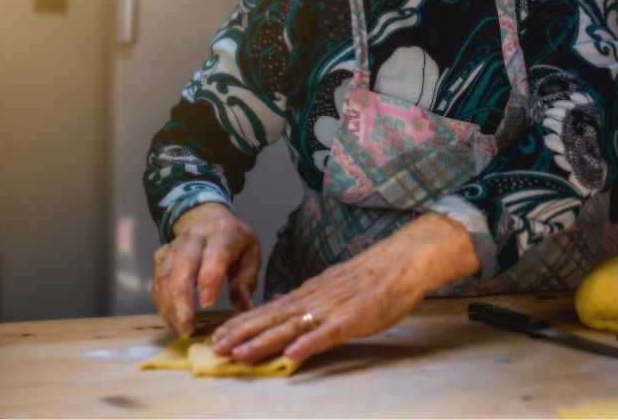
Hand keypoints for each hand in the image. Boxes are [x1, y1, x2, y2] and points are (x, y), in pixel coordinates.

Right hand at [152, 202, 260, 336]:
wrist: (207, 218)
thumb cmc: (234, 241)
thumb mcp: (251, 254)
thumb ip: (247, 280)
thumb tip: (242, 306)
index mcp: (222, 233)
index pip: (214, 254)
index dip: (209, 280)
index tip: (208, 304)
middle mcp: (195, 237)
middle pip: (183, 265)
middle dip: (182, 299)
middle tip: (187, 326)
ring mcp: (174, 246)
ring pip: (166, 275)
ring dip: (170, 305)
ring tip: (180, 329)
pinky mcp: (161, 256)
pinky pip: (157, 281)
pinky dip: (161, 303)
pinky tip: (171, 320)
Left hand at [210, 212, 476, 365]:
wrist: (403, 261)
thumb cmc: (372, 276)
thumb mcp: (331, 284)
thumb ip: (304, 298)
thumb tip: (276, 306)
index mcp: (309, 293)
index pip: (269, 310)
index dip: (242, 324)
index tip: (217, 336)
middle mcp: (315, 299)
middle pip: (272, 319)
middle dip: (242, 334)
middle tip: (214, 348)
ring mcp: (333, 309)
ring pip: (292, 327)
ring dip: (263, 342)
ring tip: (239, 355)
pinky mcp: (353, 319)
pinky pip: (328, 334)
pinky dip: (309, 344)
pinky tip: (291, 356)